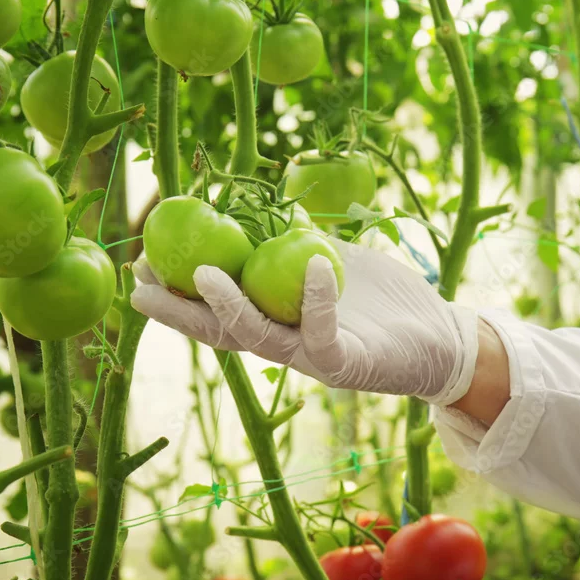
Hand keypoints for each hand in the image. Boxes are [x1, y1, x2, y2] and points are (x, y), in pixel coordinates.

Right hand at [130, 239, 480, 405]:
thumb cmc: (386, 300)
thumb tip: (273, 212)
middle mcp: (288, 344)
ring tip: (204, 274)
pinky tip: (314, 264)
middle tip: (138, 284)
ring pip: (260, 340)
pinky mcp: (348, 366)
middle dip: (178, 311)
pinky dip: (317, 300)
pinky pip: (323, 336)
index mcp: (280, 320)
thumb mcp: (338, 262)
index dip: (179, 291)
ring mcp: (314, 358)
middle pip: (221, 332)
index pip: (218, 309)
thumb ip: (302, 246)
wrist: (441, 335)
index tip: (143, 263)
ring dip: (229, 309)